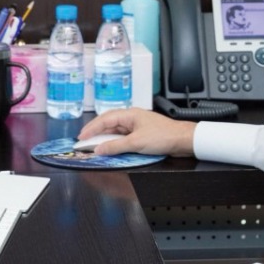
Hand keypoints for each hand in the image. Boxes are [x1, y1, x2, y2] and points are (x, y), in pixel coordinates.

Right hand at [75, 107, 195, 156]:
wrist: (182, 140)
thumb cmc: (163, 136)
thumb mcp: (136, 143)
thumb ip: (115, 147)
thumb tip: (99, 149)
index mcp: (129, 114)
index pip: (105, 120)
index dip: (91, 128)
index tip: (81, 137)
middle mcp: (132, 118)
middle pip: (108, 124)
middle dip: (95, 132)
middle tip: (84, 141)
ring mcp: (137, 126)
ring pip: (115, 131)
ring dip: (105, 138)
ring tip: (94, 146)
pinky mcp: (141, 135)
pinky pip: (123, 138)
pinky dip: (114, 143)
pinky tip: (111, 148)